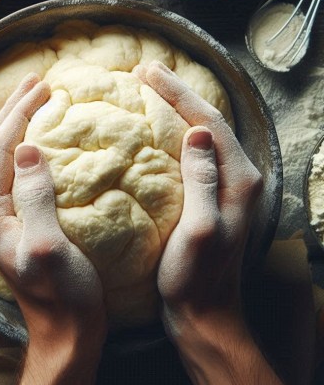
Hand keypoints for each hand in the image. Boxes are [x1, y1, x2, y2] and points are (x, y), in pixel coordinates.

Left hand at [0, 73, 106, 384]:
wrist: (68, 328)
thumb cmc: (61, 292)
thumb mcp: (47, 244)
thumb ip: (34, 196)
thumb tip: (28, 148)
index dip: (19, 113)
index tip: (43, 87)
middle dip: (15, 110)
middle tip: (38, 81)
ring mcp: (6, 213)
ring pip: (8, 155)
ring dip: (22, 123)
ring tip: (39, 98)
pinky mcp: (24, 217)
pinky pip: (24, 171)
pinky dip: (34, 146)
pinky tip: (48, 138)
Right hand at [135, 61, 261, 327]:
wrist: (203, 313)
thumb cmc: (196, 278)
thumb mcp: (200, 231)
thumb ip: (203, 180)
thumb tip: (199, 132)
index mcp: (239, 180)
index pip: (209, 122)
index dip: (179, 94)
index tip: (148, 73)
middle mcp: (239, 177)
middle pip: (209, 122)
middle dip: (179, 93)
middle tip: (146, 72)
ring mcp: (226, 186)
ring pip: (203, 134)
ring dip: (178, 109)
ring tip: (150, 90)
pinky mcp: (212, 196)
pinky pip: (195, 152)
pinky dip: (176, 132)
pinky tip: (157, 129)